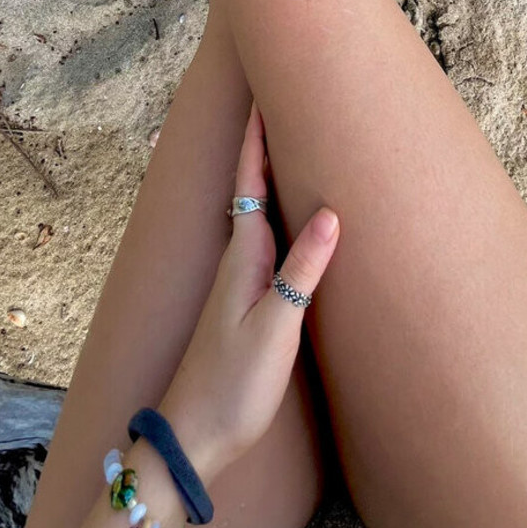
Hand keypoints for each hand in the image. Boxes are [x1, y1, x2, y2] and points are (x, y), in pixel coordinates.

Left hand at [158, 104, 338, 484]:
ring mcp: (242, 279)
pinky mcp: (249, 300)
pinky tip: (294, 214)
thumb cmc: (232, 386)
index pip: (249, 180)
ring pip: (260, 209)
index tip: (263, 90)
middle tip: (283, 99)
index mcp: (244, 256)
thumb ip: (302, 273)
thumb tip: (332, 213)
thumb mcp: (275, 328)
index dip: (256, 136)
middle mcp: (240, 258)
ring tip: (293, 139)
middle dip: (266, 141)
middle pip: (254, 185)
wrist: (195, 437)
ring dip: (271, 172)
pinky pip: (268, 238)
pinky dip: (280, 211)